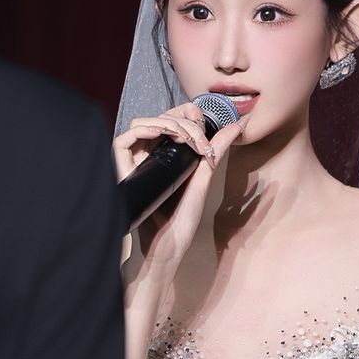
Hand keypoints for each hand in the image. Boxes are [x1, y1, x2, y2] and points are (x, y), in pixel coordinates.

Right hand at [114, 102, 240, 281]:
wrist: (168, 244)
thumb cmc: (183, 217)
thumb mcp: (204, 177)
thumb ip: (216, 149)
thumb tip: (238, 125)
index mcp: (167, 153)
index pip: (173, 118)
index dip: (188, 114)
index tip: (204, 124)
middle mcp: (149, 153)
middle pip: (160, 116)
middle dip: (184, 118)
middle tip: (199, 138)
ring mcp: (134, 160)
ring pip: (143, 122)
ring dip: (167, 123)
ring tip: (185, 138)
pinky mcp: (121, 168)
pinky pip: (124, 138)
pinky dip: (143, 129)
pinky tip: (160, 134)